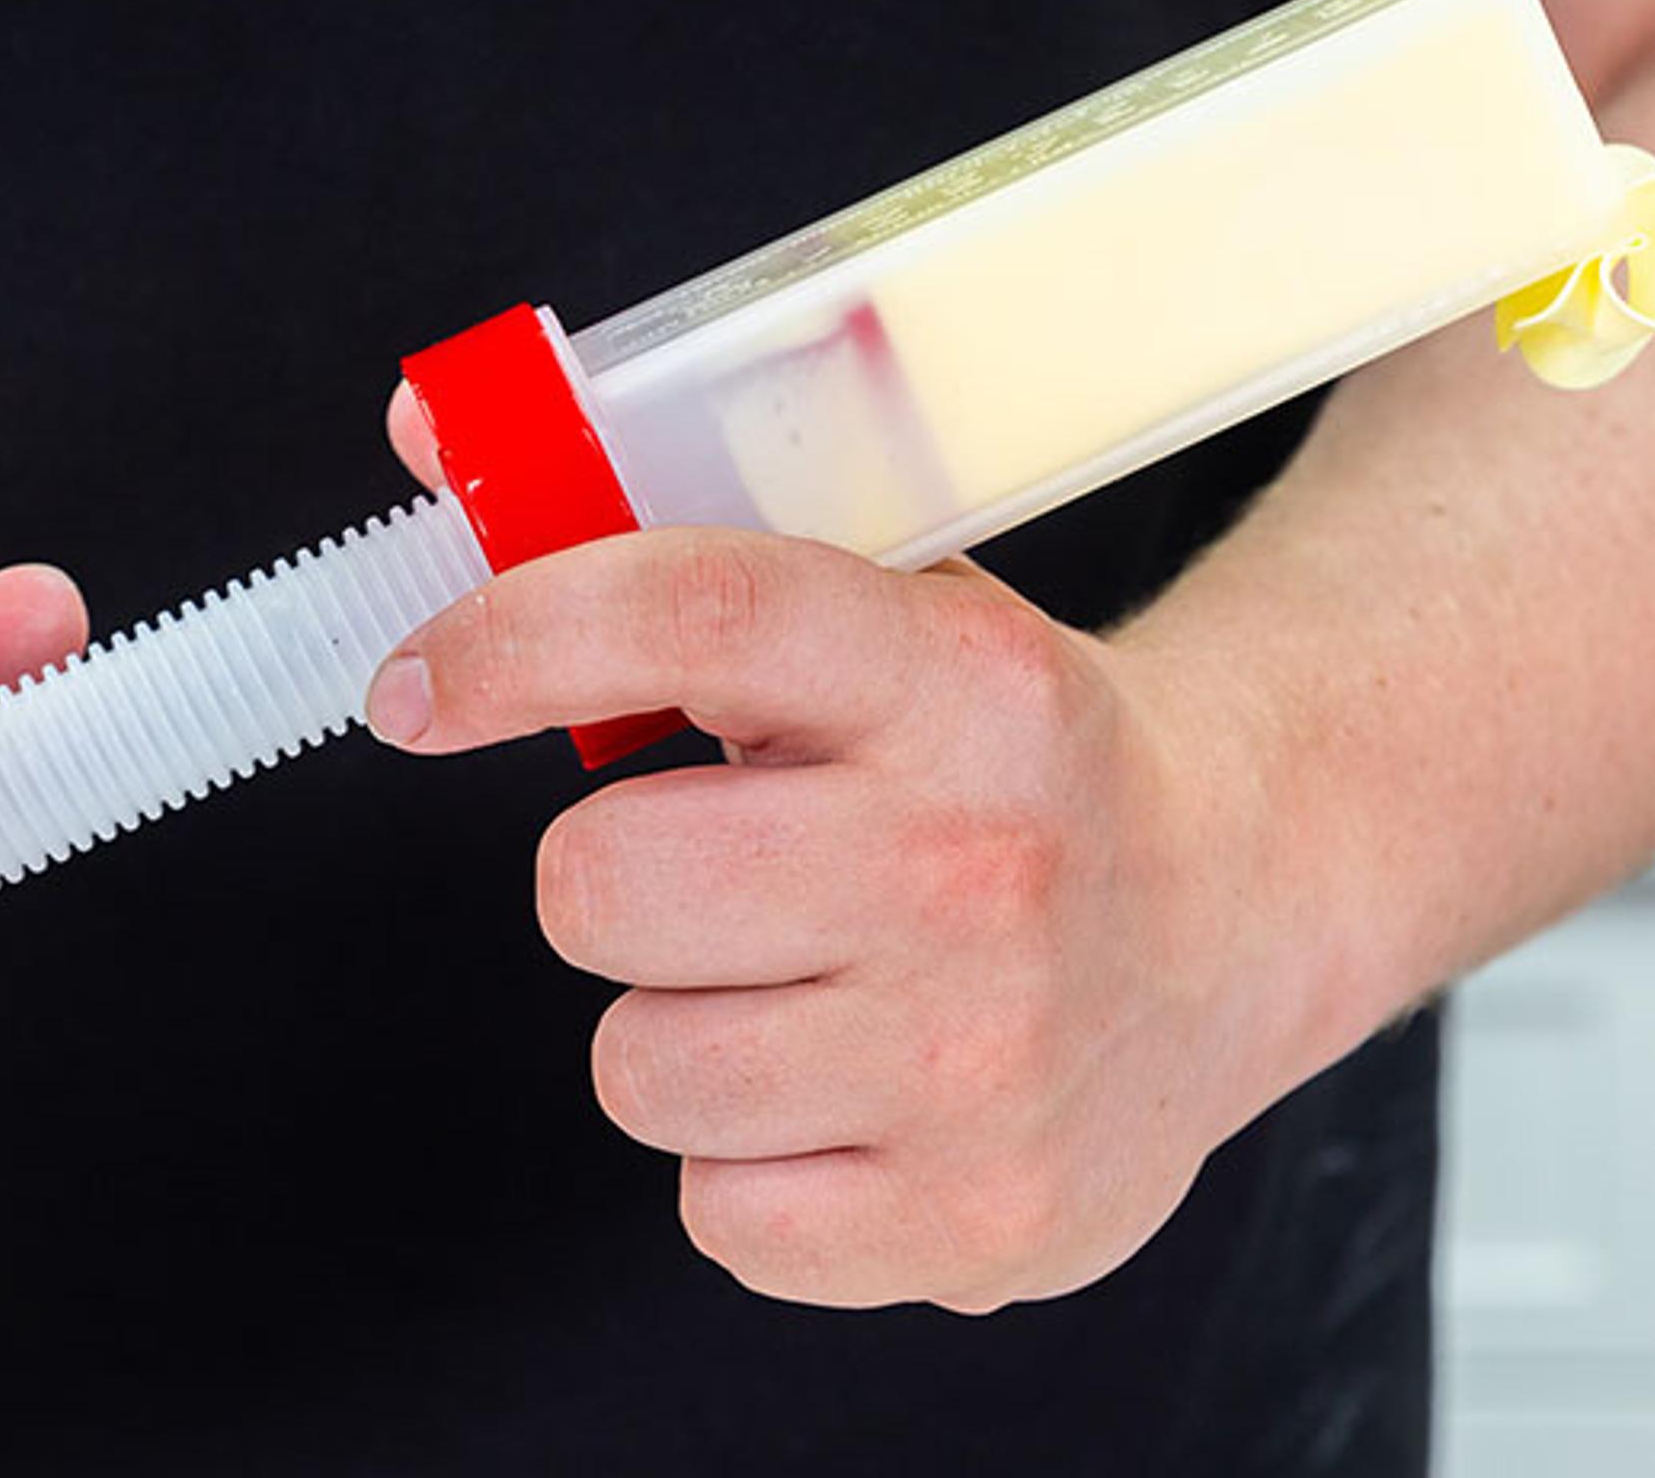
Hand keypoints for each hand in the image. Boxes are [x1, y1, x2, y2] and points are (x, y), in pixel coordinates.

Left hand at [363, 527, 1341, 1314]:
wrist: (1236, 915)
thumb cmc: (1002, 765)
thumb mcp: (888, 616)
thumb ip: (661, 542)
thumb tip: (425, 434)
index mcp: (961, 681)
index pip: (689, 615)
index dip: (515, 638)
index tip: (419, 686)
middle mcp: (981, 867)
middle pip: (601, 882)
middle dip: (611, 878)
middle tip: (703, 869)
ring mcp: (985, 1063)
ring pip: (637, 1063)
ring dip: (679, 1026)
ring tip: (799, 984)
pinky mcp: (975, 1221)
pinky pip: (714, 1212)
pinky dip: (749, 1164)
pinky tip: (847, 1094)